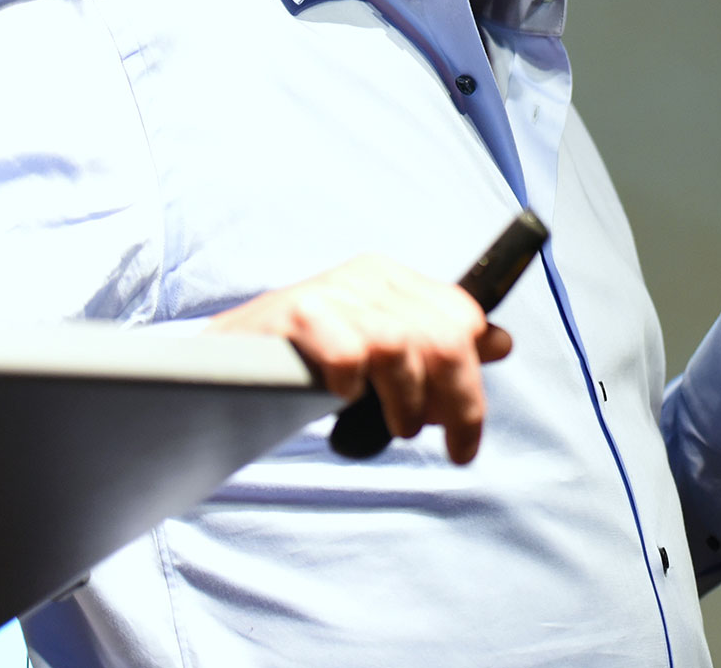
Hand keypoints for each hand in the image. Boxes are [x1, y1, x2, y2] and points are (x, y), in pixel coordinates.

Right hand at [206, 253, 512, 462]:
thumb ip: (438, 346)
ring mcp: (330, 291)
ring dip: (407, 402)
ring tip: (397, 428)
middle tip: (448, 445)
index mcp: (394, 279)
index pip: (463, 318)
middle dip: (457, 401)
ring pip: (401, 345)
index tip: (466, 436)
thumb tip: (501, 342)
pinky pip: (347, 353)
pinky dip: (351, 385)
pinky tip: (341, 398)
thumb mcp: (379, 355)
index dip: (472, 381)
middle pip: (443, 336)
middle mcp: (367, 276)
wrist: (218, 372)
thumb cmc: (305, 367)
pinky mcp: (294, 313)